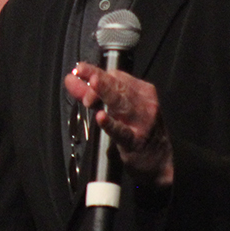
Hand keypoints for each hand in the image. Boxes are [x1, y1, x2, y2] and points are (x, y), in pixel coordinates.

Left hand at [64, 62, 173, 184]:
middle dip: (99, 81)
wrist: (159, 160)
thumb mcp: (117, 108)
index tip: (80, 70)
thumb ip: (92, 93)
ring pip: (122, 104)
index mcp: (141, 90)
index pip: (117, 75)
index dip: (96, 74)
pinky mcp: (135, 141)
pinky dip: (111, 124)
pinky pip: (122, 131)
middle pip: (119, 86)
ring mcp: (141, 122)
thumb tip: (71, 78)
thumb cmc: (137, 130)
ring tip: (92, 86)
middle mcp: (144, 102)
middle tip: (81, 74)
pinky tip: (101, 117)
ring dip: (105, 94)